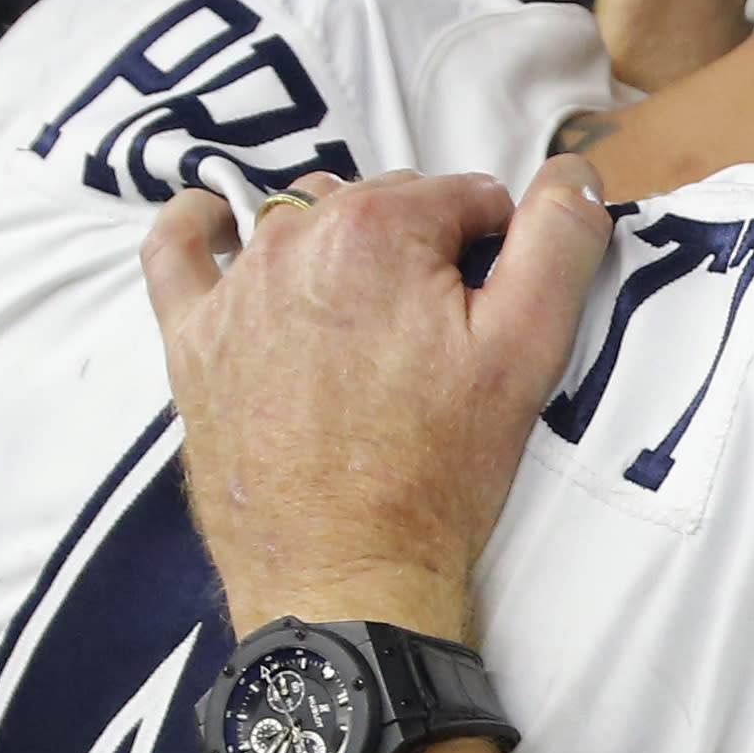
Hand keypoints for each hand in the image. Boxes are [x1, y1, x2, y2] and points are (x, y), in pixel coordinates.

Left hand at [141, 162, 616, 639]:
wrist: (347, 578)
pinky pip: (178, 249)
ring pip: (301, 222)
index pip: (463, 198)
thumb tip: (575, 175)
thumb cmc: (437, 475)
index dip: (492, 252)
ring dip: (340, 249)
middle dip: (418, 252)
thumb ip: (559, 243)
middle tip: (435, 340)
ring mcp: (234, 290)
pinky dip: (203, 228)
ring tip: (366, 326)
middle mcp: (293, 241)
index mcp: (378, 229)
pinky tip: (223, 229)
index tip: (489, 316)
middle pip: (384, 205)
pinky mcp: (191, 340)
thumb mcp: (526, 354)